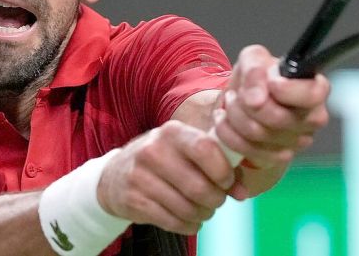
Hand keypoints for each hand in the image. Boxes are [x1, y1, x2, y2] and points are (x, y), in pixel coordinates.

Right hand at [96, 121, 234, 234]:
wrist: (116, 176)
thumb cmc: (165, 161)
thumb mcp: (187, 153)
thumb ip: (219, 167)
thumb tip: (242, 193)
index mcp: (173, 132)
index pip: (206, 148)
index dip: (223, 170)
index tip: (227, 182)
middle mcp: (153, 150)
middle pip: (198, 186)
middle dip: (215, 200)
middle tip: (216, 200)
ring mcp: (140, 176)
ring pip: (186, 208)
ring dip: (202, 214)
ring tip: (203, 210)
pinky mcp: (133, 200)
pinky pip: (172, 221)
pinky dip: (188, 225)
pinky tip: (189, 219)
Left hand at [214, 45, 329, 169]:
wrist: (246, 101)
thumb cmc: (258, 78)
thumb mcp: (253, 59)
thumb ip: (255, 69)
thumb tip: (257, 98)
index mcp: (314, 89)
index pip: (313, 94)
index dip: (287, 90)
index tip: (271, 83)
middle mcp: (312, 118)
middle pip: (278, 118)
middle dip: (247, 102)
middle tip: (240, 92)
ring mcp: (297, 142)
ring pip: (259, 133)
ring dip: (235, 114)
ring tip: (231, 101)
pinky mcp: (278, 157)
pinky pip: (247, 149)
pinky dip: (228, 132)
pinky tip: (224, 118)